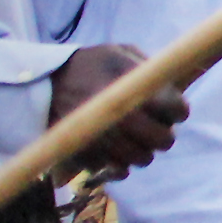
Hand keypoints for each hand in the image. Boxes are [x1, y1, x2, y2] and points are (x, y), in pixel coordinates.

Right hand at [50, 44, 190, 174]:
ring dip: (145, 150)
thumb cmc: (88, 66)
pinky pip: (118, 170)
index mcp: (129, 86)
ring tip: (135, 138)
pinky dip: (122, 164)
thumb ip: (148, 66)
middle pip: (162, 139)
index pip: (174, 107)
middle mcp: (117, 115)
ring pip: (143, 158)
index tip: (174, 109)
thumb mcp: (118, 52)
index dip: (179, 109)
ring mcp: (102, 139)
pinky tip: (118, 150)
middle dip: (165, 135)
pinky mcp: (87, 156)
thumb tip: (175, 82)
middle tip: (158, 128)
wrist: (42, 84)